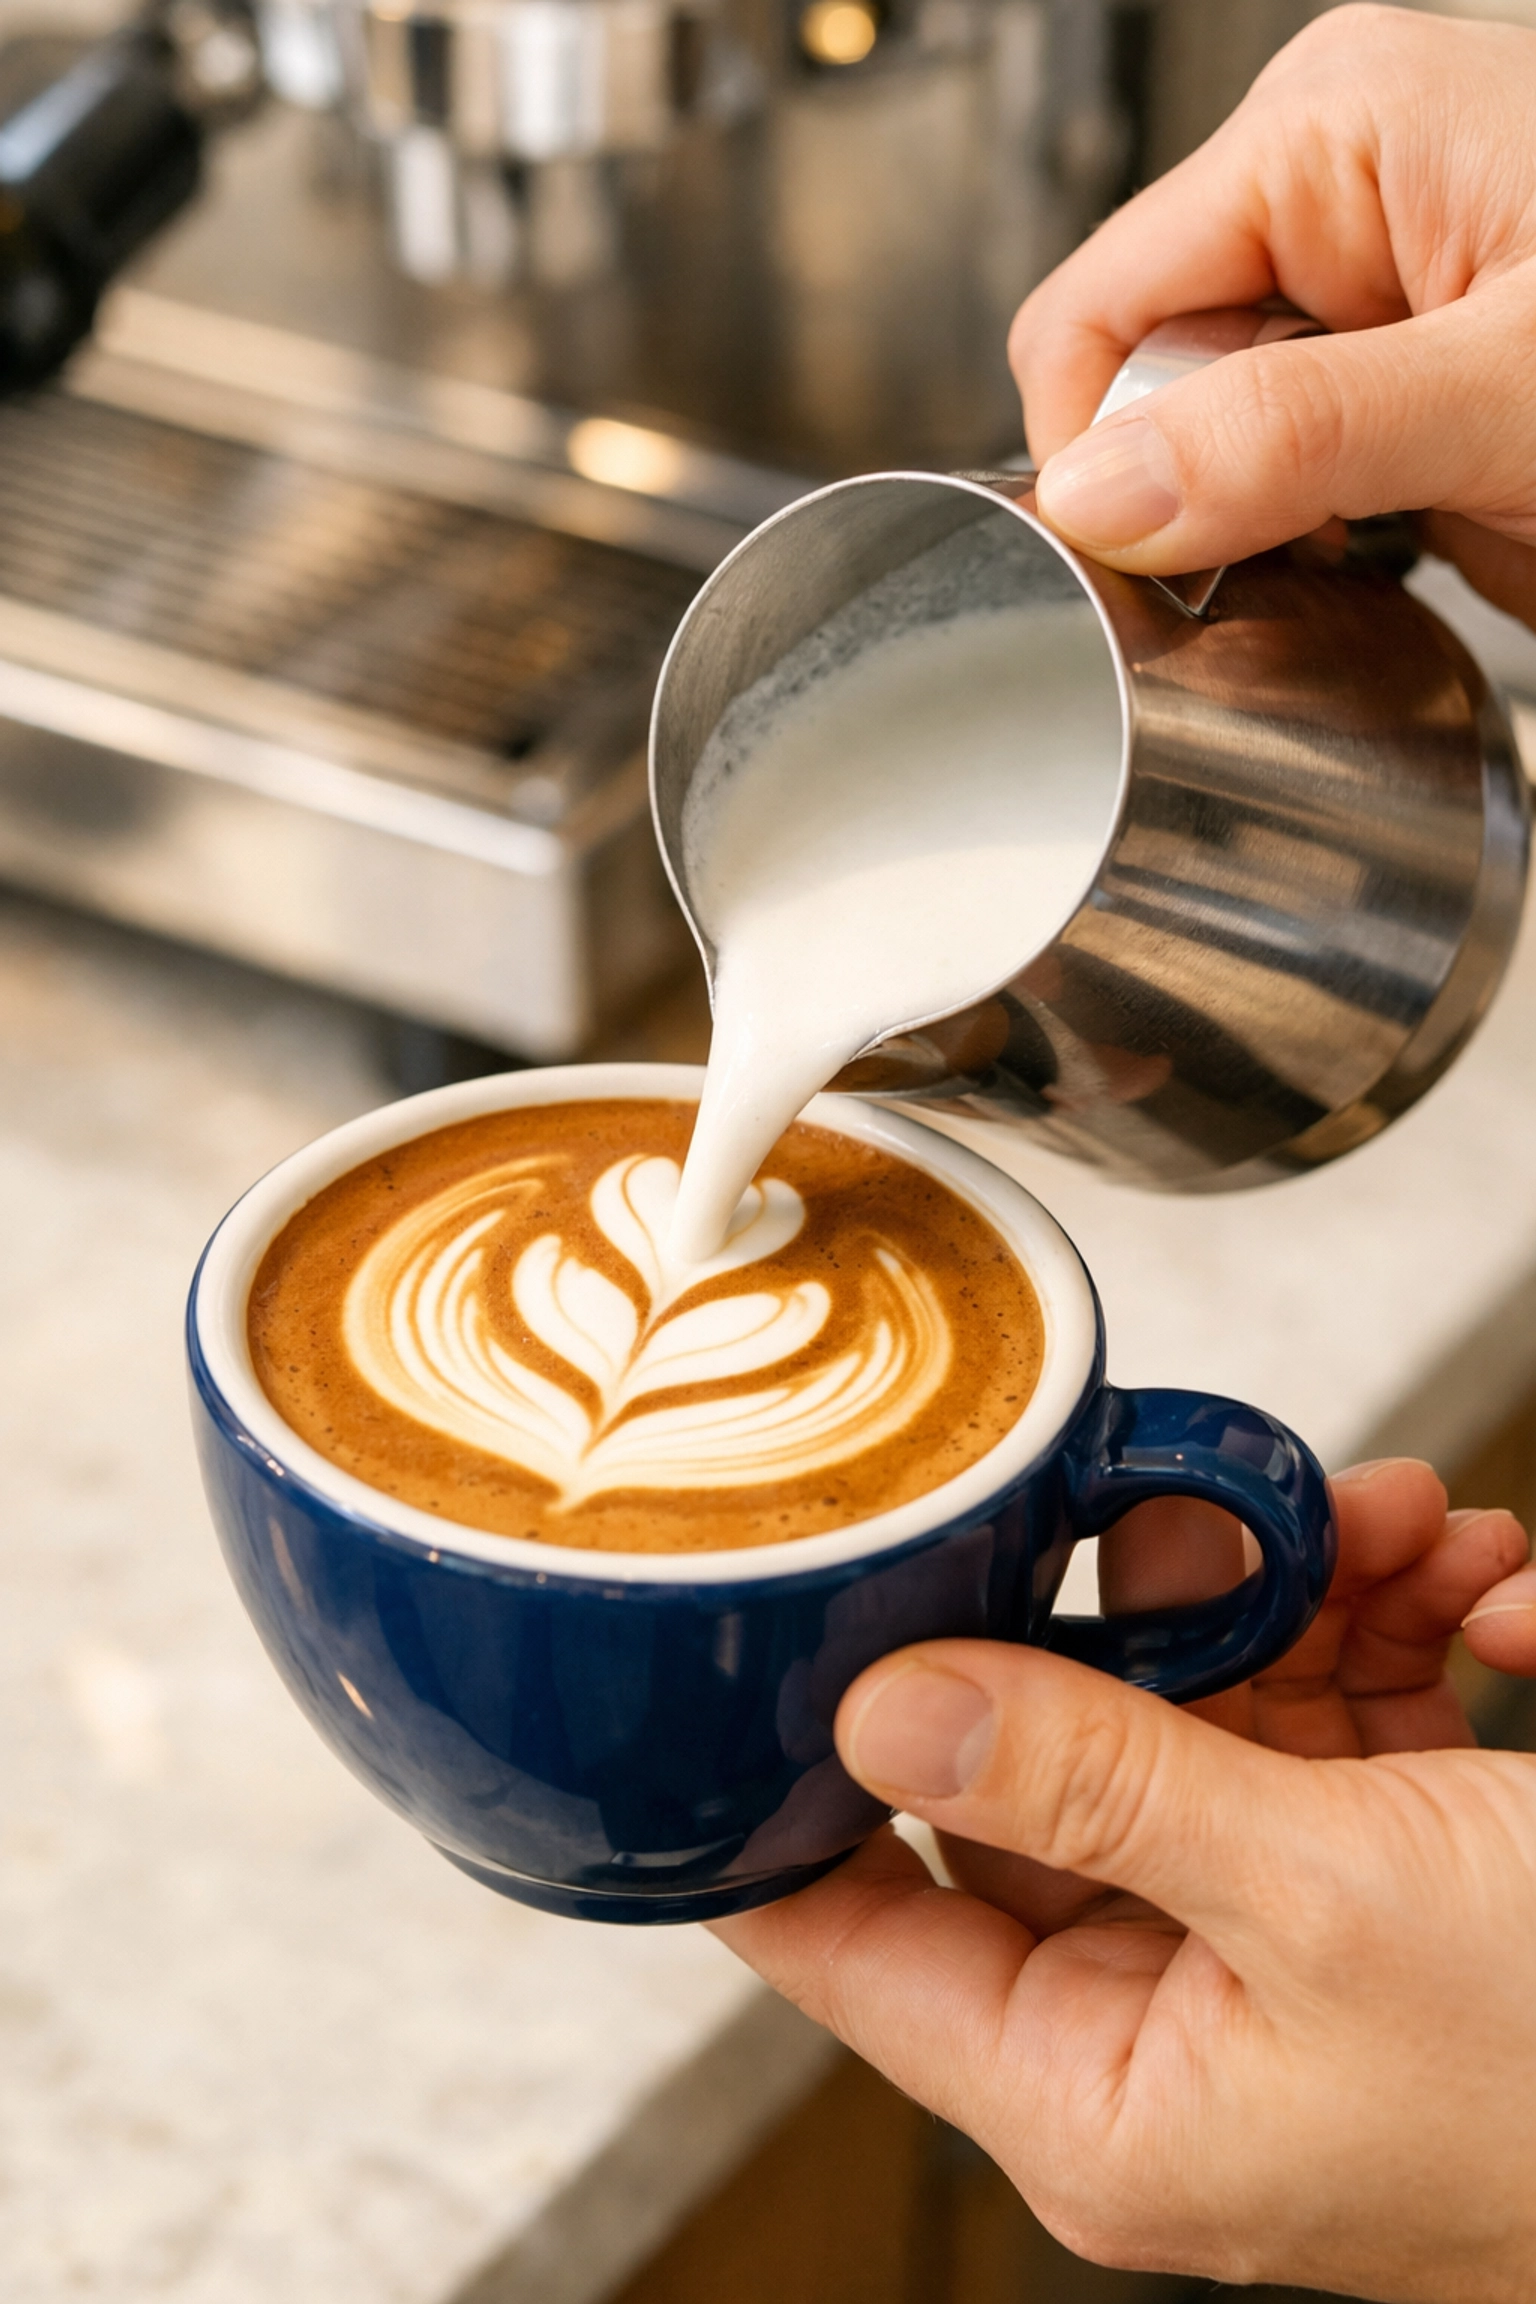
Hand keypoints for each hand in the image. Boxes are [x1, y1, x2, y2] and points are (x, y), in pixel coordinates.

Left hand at [715, 1463, 1535, 2302]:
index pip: (845, 1930)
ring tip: (1382, 1524)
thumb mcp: (1323, 1900)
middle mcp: (1160, 2017)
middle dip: (1127, 1615)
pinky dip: (1389, 1626)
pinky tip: (1475, 1582)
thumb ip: (1098, 1784)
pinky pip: (1327, 1718)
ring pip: (1198, 1712)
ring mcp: (1266, 1941)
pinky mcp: (1371, 1880)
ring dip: (1288, 1594)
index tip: (772, 1623)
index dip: (783, 1782)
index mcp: (1095, 2091)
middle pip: (1044, 1764)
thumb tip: (882, 1708)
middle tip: (1191, 1511)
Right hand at [1008, 5, 1535, 631]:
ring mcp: (1361, 297)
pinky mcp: (1390, 390)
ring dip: (1247, 529)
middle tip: (1307, 550)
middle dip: (1184, 496)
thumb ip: (1296, 432)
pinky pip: (1274, 475)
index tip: (1163, 559)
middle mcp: (1330, 199)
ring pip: (1198, 443)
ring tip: (1370, 547)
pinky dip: (1302, 541)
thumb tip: (1098, 490)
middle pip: (1134, 383)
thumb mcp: (1505, 389)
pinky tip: (1383, 553)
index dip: (1101, 455)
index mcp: (1329, 130)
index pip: (1090, 314)